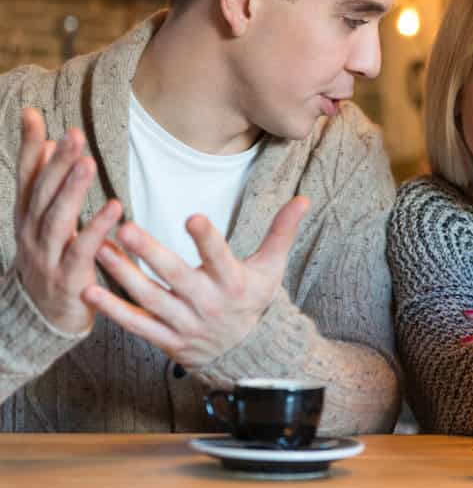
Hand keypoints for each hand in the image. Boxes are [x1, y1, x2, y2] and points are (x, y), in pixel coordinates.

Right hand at [13, 108, 121, 332]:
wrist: (44, 318)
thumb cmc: (51, 260)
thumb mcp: (43, 221)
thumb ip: (47, 184)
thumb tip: (47, 143)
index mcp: (26, 216)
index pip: (27, 175)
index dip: (28, 144)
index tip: (32, 113)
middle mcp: (31, 232)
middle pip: (43, 192)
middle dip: (57, 162)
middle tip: (73, 134)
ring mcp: (46, 256)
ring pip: (57, 217)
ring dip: (73, 189)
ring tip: (88, 162)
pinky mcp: (68, 277)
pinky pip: (83, 249)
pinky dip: (97, 227)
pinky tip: (115, 208)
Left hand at [81, 196, 308, 366]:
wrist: (248, 353)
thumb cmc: (255, 300)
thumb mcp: (272, 267)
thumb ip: (282, 232)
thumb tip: (303, 199)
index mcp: (234, 282)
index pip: (220, 257)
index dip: (207, 239)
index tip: (192, 218)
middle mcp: (208, 304)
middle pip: (176, 277)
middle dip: (151, 253)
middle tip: (126, 228)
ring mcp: (185, 324)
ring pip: (150, 299)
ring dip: (123, 275)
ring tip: (100, 249)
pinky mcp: (167, 340)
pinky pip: (136, 325)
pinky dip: (112, 310)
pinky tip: (89, 291)